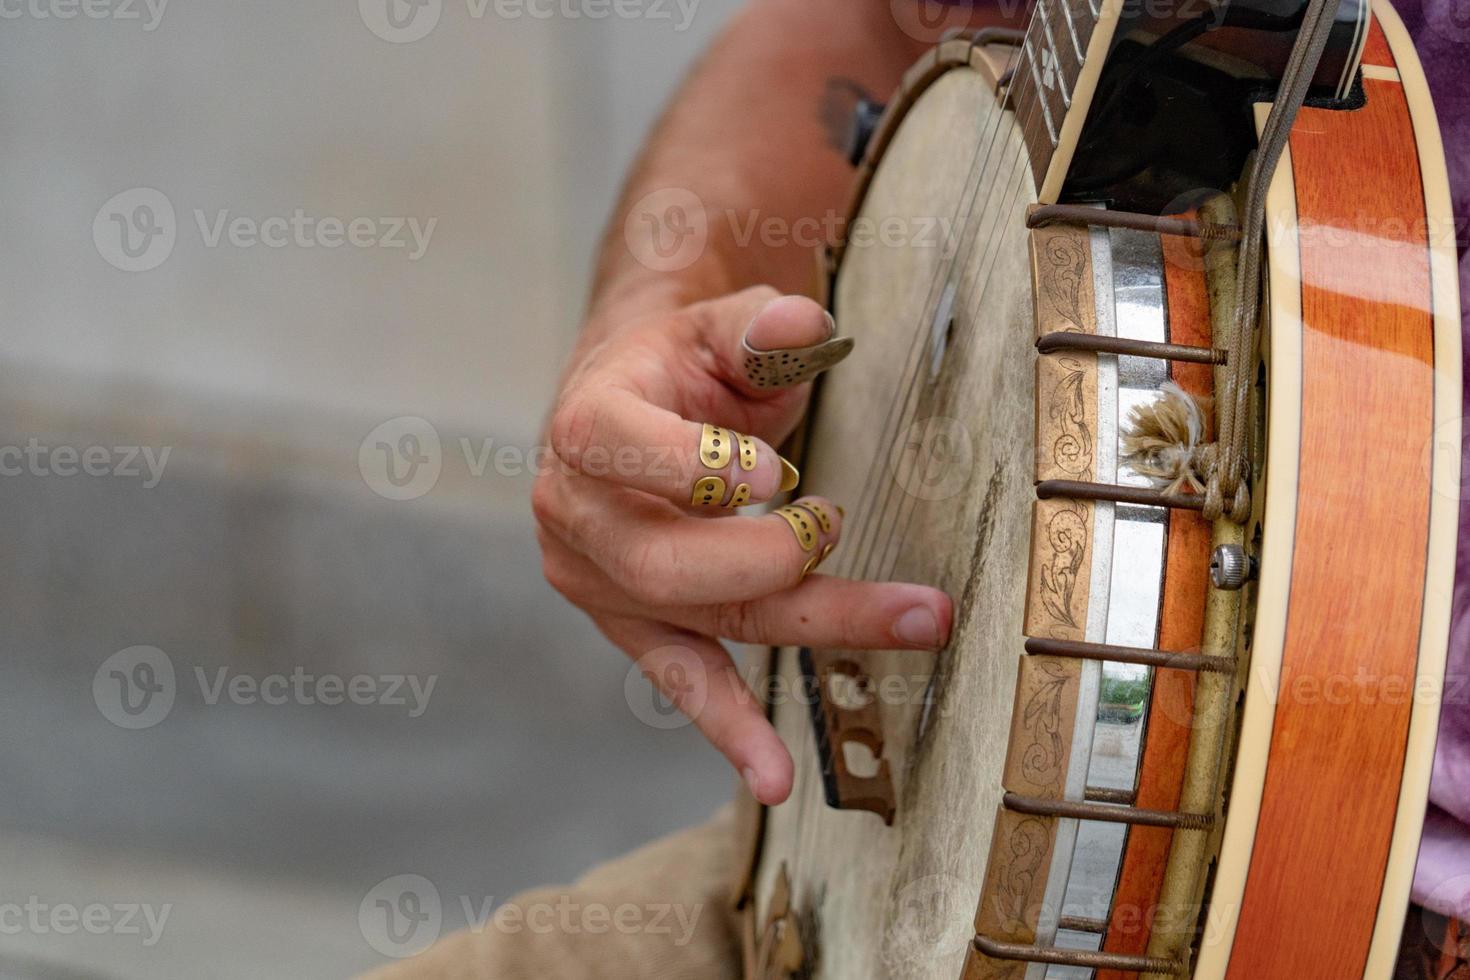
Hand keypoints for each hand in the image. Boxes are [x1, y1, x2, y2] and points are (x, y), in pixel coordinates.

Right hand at [533, 286, 952, 804]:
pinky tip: (773, 774)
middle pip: (670, 562)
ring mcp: (600, 582)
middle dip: (776, 563)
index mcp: (586, 428)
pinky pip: (684, 679)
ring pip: (702, 621)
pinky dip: (731, 727)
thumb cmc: (677, 364)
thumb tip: (800, 323)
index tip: (781, 474)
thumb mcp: (716, 326)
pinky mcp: (634, 624)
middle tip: (848, 532)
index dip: (701, 467)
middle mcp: (576, 514)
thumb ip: (757, 325)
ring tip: (914, 624)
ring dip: (812, 627)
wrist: (628, 403)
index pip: (625, 451)